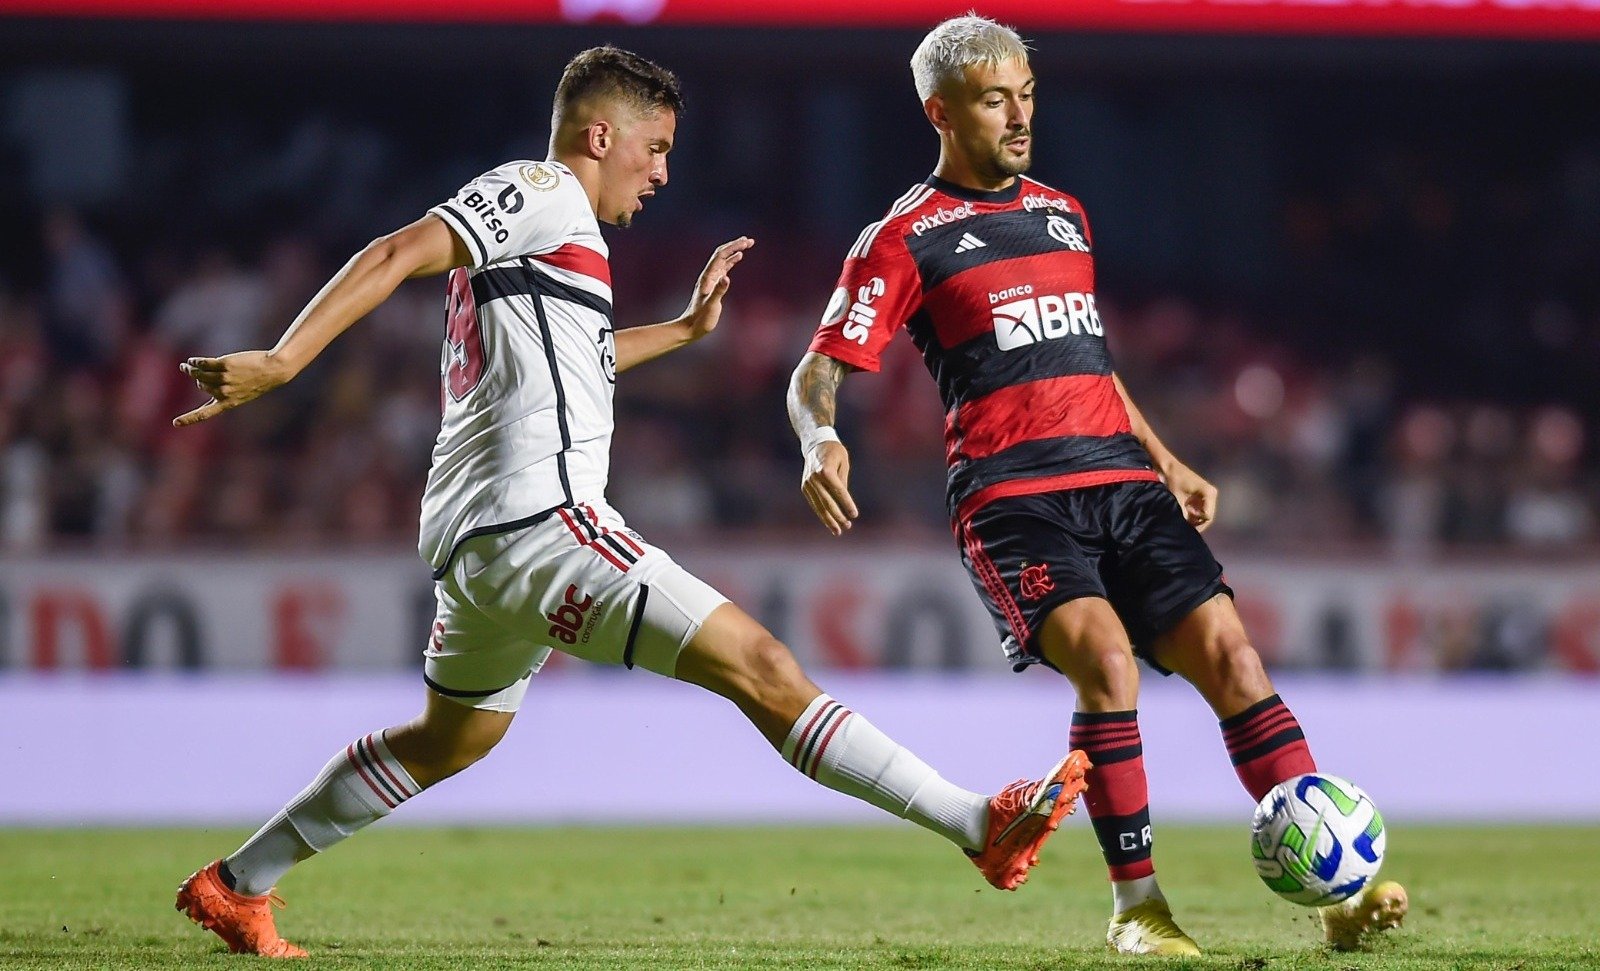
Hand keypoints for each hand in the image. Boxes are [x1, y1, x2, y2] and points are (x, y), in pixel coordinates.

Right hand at [173, 351, 291, 426]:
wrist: (274, 370)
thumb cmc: (259, 381)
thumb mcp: (242, 393)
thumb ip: (224, 392)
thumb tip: (200, 381)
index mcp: (228, 403)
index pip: (205, 414)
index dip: (189, 419)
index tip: (175, 423)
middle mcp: (224, 392)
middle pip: (201, 386)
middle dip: (198, 380)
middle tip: (194, 372)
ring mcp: (224, 378)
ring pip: (199, 374)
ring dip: (190, 369)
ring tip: (188, 365)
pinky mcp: (225, 364)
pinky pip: (204, 363)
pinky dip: (196, 362)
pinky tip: (193, 360)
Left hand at [681, 236, 753, 339]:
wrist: (691, 326)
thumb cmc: (701, 319)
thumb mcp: (711, 306)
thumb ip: (719, 291)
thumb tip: (727, 277)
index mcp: (707, 277)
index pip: (721, 256)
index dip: (733, 247)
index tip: (745, 242)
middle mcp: (709, 275)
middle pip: (722, 254)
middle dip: (735, 245)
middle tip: (749, 240)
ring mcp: (712, 279)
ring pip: (724, 259)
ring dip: (735, 250)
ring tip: (747, 244)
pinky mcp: (715, 285)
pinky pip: (724, 268)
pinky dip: (732, 261)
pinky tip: (739, 257)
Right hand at [801, 440, 858, 535]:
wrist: (815, 443)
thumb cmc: (834, 452)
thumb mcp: (843, 462)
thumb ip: (843, 482)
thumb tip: (843, 501)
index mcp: (825, 470)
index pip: (839, 491)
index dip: (847, 504)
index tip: (855, 515)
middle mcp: (814, 478)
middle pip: (827, 502)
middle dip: (837, 516)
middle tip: (847, 526)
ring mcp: (807, 483)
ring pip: (818, 505)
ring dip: (828, 520)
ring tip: (838, 531)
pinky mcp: (804, 487)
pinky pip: (814, 503)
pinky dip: (821, 513)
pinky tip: (829, 522)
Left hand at [1163, 462, 1218, 531]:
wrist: (1168, 467)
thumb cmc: (1173, 480)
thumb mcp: (1177, 499)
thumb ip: (1183, 515)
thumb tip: (1184, 529)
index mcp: (1209, 493)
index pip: (1208, 516)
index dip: (1197, 524)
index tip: (1185, 523)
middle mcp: (1211, 494)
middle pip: (1207, 517)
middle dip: (1196, 523)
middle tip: (1184, 526)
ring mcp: (1207, 496)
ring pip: (1203, 515)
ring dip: (1193, 520)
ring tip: (1182, 521)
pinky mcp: (1201, 496)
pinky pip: (1199, 510)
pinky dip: (1191, 515)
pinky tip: (1183, 515)